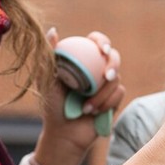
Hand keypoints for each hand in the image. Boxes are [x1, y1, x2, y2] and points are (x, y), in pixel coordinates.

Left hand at [34, 28, 123, 164]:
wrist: (64, 134)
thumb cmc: (52, 106)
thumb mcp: (46, 80)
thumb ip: (49, 56)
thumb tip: (53, 30)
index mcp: (82, 60)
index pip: (97, 42)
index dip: (102, 41)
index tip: (101, 49)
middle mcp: (97, 70)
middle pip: (114, 57)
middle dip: (113, 65)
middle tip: (106, 76)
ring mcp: (107, 85)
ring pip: (116, 79)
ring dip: (101, 94)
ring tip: (86, 107)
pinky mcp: (115, 99)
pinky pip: (119, 94)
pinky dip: (106, 103)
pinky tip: (93, 112)